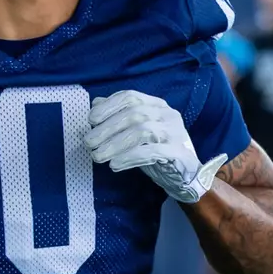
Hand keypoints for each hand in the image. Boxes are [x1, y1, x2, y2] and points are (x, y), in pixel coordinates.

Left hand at [86, 90, 225, 204]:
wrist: (184, 176)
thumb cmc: (156, 151)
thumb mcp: (134, 133)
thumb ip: (118, 117)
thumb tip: (96, 103)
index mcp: (157, 105)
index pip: (131, 97)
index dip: (109, 106)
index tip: (91, 120)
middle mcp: (168, 114)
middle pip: (134, 114)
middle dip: (107, 128)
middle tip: (89, 143)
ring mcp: (176, 133)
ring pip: (142, 132)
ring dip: (115, 144)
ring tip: (98, 156)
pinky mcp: (179, 152)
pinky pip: (152, 152)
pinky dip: (130, 157)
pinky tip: (114, 165)